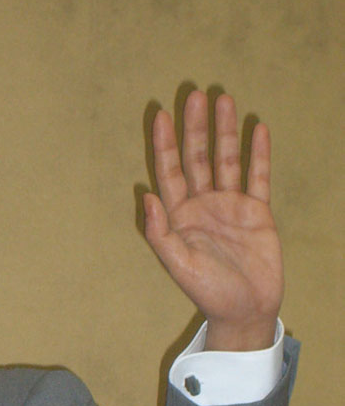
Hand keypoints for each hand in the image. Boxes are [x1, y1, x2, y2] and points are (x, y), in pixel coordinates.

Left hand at [143, 90, 282, 350]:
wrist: (245, 310)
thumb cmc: (207, 292)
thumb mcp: (179, 265)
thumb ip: (160, 233)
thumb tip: (146, 196)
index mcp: (179, 217)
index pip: (169, 172)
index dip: (165, 144)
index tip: (162, 114)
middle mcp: (202, 206)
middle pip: (196, 158)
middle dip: (195, 128)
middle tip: (196, 94)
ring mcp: (230, 206)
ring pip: (226, 160)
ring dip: (225, 132)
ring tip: (225, 99)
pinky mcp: (257, 212)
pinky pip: (257, 176)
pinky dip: (258, 153)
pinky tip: (258, 129)